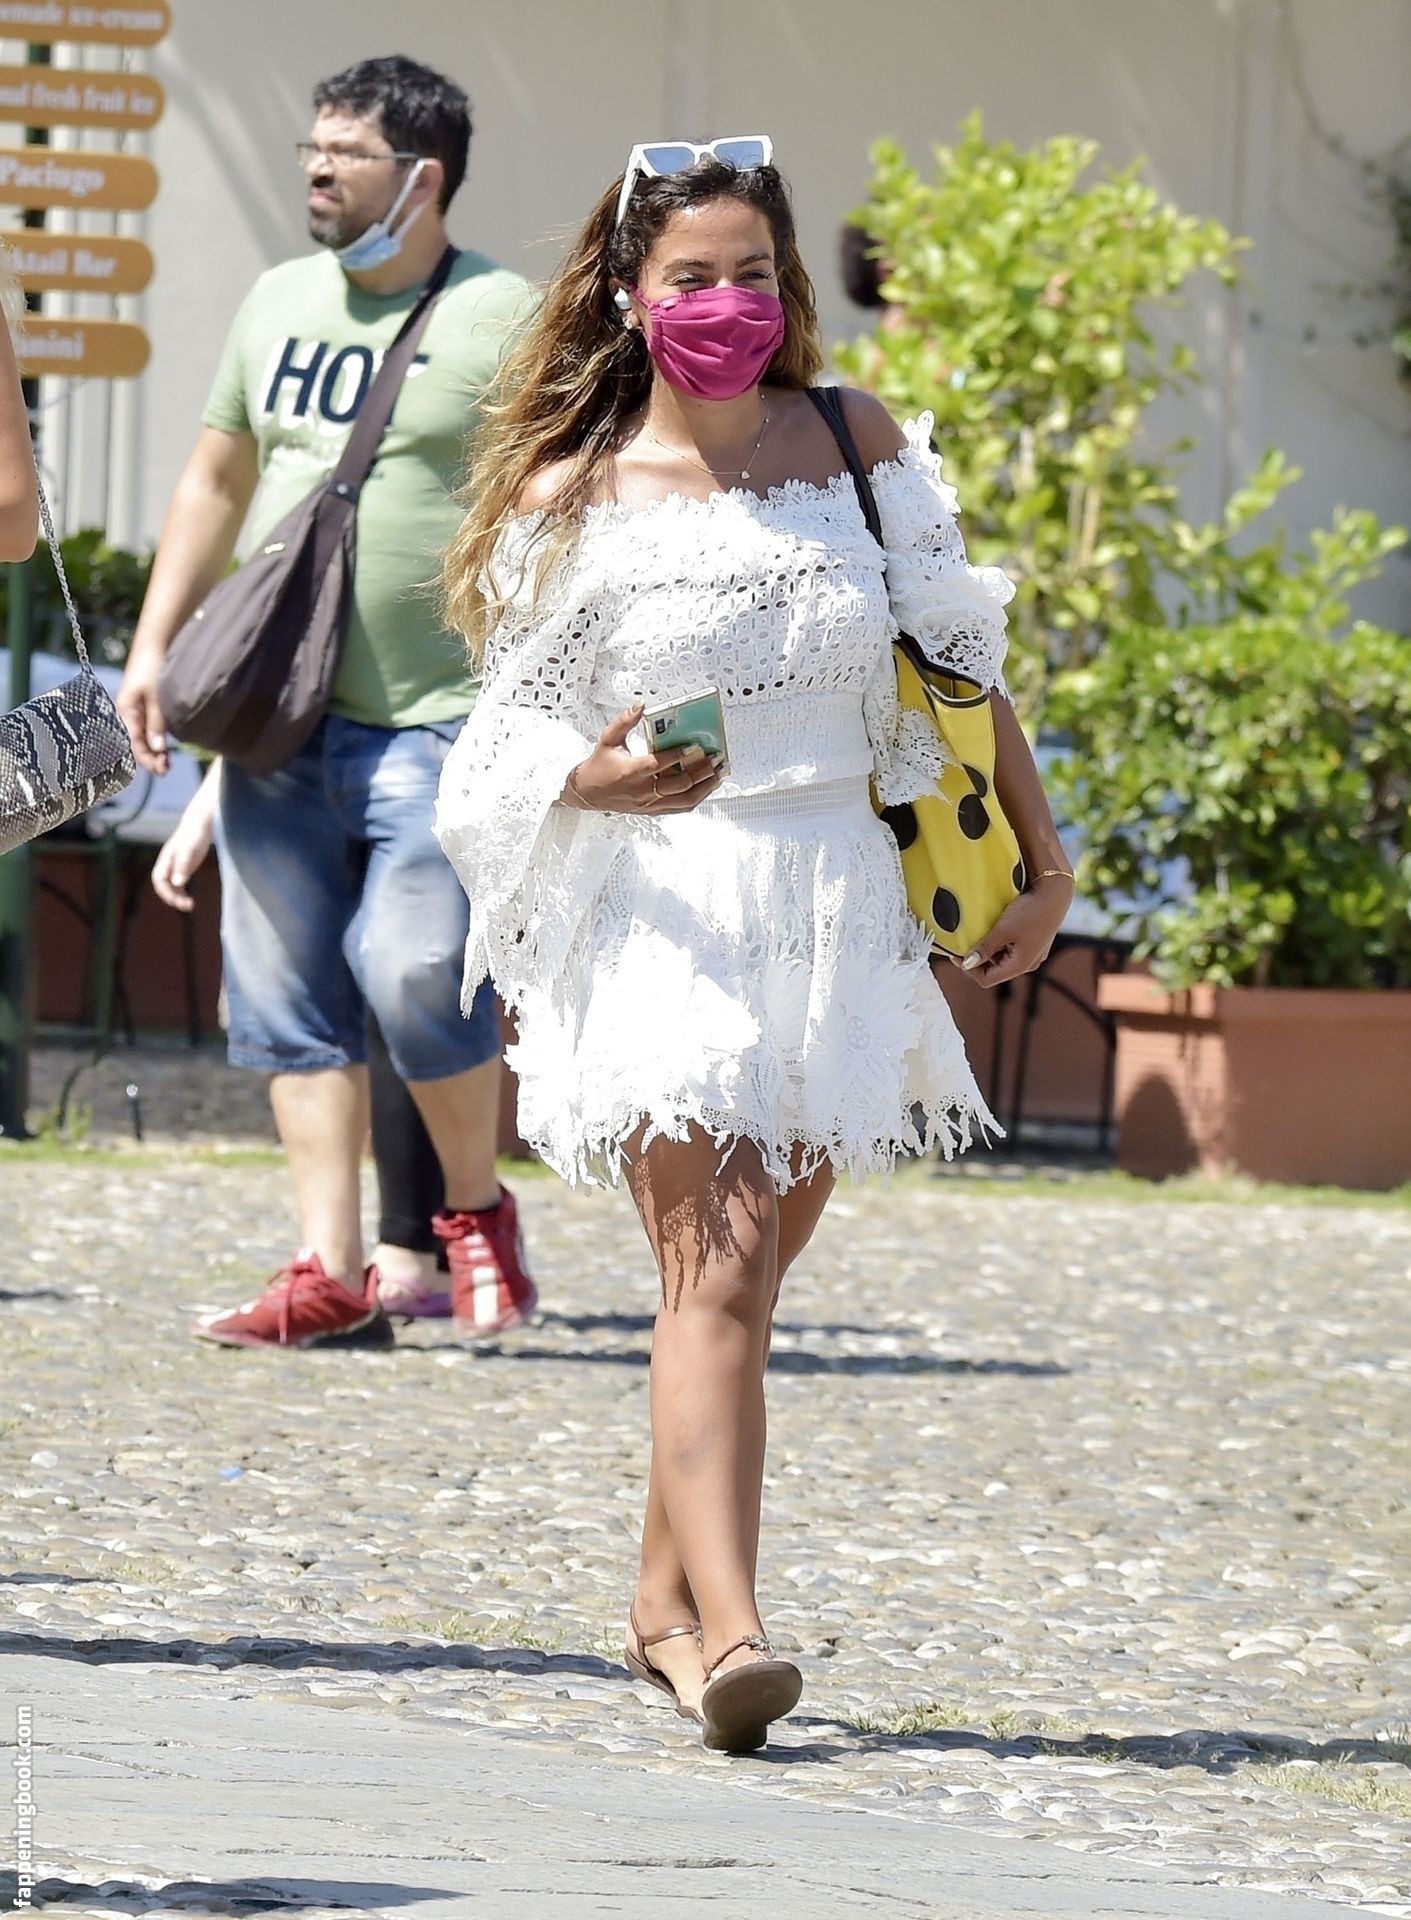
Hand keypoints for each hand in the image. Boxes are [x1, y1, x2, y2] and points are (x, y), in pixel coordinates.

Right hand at [117, 651, 170, 775]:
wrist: (154, 645)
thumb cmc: (153, 668)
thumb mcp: (156, 696)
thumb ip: (157, 722)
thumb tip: (157, 749)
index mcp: (126, 712)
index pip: (134, 744)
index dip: (148, 759)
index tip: (163, 771)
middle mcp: (127, 715)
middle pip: (136, 745)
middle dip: (150, 759)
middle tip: (166, 770)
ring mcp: (135, 712)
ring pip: (142, 739)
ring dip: (154, 752)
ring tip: (166, 764)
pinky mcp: (143, 708)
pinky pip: (146, 730)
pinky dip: (155, 741)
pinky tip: (164, 750)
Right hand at [151, 793, 214, 910]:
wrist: (201, 824)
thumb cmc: (195, 835)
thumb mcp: (189, 850)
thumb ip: (183, 866)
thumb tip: (178, 884)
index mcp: (166, 859)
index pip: (159, 879)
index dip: (165, 891)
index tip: (177, 900)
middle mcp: (168, 864)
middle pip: (163, 886)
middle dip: (171, 897)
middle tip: (187, 906)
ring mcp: (175, 867)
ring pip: (170, 887)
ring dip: (177, 898)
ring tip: (190, 906)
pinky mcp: (183, 869)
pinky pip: (178, 885)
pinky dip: (181, 894)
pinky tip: (190, 901)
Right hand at [562, 704, 722, 814]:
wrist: (588, 793)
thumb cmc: (599, 766)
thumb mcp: (608, 739)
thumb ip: (625, 721)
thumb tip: (641, 705)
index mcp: (631, 772)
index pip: (658, 764)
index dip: (678, 755)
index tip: (694, 746)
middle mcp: (642, 791)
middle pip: (678, 784)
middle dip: (700, 771)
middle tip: (715, 759)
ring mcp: (650, 803)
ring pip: (684, 800)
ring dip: (705, 787)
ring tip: (719, 774)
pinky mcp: (653, 810)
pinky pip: (681, 808)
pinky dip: (697, 797)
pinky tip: (708, 786)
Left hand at [947, 875, 1072, 987]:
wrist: (1055, 892)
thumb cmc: (1031, 910)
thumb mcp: (1003, 930)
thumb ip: (984, 948)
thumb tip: (966, 964)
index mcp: (1020, 965)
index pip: (986, 979)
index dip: (969, 969)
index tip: (956, 953)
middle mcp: (1028, 964)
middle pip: (994, 970)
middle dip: (978, 959)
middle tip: (965, 942)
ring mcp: (1032, 954)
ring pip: (1002, 959)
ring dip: (988, 950)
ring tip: (979, 933)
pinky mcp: (1034, 943)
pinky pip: (1011, 949)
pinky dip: (1000, 943)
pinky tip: (994, 929)